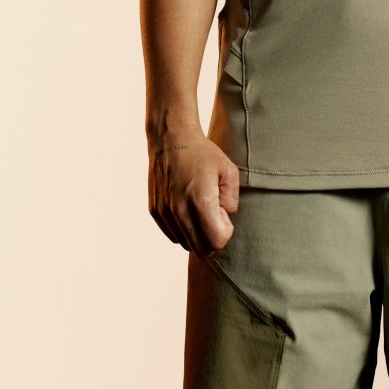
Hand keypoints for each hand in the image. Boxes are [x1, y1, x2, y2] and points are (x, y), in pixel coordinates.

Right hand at [148, 128, 239, 256]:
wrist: (171, 139)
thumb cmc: (202, 153)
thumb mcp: (229, 170)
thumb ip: (232, 199)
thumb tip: (224, 216)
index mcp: (200, 201)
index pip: (217, 242)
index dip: (225, 231)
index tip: (222, 213)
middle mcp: (180, 211)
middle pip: (201, 250)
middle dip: (212, 238)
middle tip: (214, 214)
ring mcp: (165, 213)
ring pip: (186, 244)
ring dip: (197, 234)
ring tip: (199, 209)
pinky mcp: (155, 211)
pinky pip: (173, 234)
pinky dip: (183, 228)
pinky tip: (186, 207)